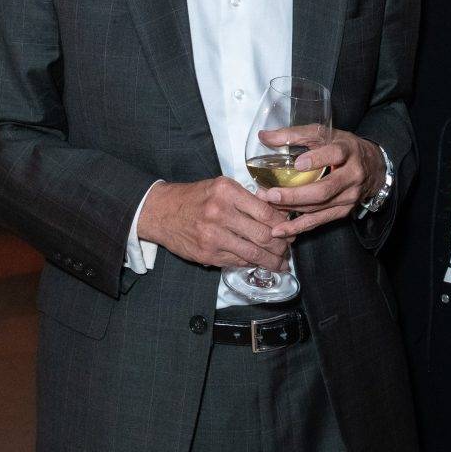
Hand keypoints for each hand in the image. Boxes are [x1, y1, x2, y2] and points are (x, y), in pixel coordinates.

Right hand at [139, 176, 290, 271]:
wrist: (160, 211)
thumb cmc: (193, 198)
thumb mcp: (220, 187)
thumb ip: (246, 199)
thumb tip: (276, 214)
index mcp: (226, 191)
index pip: (266, 211)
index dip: (283, 224)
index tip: (290, 229)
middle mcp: (220, 212)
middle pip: (263, 235)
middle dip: (281, 246)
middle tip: (288, 249)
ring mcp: (212, 236)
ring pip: (253, 253)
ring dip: (271, 261)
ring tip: (280, 263)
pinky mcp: (207, 254)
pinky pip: (237, 261)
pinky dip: (251, 263)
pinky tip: (259, 263)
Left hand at [266, 131, 383, 238]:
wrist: (373, 166)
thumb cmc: (344, 147)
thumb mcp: (324, 134)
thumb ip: (294, 135)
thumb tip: (264, 136)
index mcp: (348, 151)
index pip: (336, 154)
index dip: (318, 159)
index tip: (298, 164)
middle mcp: (352, 175)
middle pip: (324, 189)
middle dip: (295, 195)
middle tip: (271, 195)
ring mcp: (349, 197)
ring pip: (318, 207)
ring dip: (291, 208)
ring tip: (268, 205)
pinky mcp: (343, 211)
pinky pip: (318, 221)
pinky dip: (298, 227)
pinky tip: (280, 230)